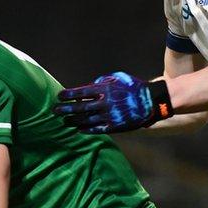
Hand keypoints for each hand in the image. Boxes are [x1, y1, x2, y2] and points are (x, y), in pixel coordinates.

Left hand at [54, 71, 172, 133]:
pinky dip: (87, 129)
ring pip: (86, 120)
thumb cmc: (134, 87)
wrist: (151, 102)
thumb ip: (103, 81)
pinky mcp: (115, 126)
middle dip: (66, 109)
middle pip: (80, 108)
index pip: (81, 93)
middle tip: (55, 110)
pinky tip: (79, 129)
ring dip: (74, 121)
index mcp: (105, 89)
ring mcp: (110, 116)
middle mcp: (105, 103)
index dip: (69, 95)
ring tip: (65, 121)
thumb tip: (91, 85)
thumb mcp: (118, 78)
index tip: (59, 96)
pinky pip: (97, 129)